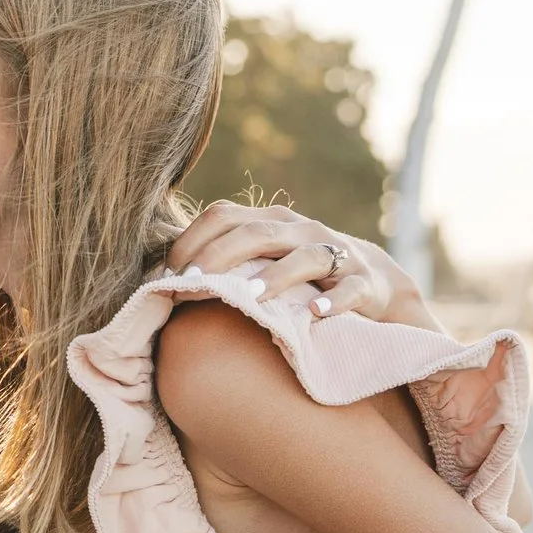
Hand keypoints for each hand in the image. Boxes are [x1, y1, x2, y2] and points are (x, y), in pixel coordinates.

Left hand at [167, 202, 432, 327]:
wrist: (373, 283)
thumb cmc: (300, 275)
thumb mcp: (264, 258)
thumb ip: (223, 261)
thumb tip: (159, 279)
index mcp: (270, 221)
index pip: (223, 216)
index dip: (192, 241)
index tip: (167, 275)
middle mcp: (301, 231)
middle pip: (257, 233)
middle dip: (221, 258)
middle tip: (192, 287)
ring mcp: (335, 254)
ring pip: (306, 258)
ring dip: (277, 277)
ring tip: (251, 298)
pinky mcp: (363, 283)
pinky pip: (350, 290)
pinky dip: (335, 301)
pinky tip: (316, 316)